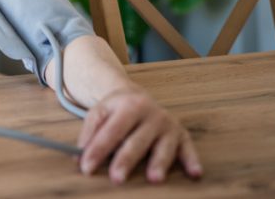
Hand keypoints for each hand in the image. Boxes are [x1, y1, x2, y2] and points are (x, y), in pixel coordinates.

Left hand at [77, 87, 202, 183]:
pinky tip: (195, 174)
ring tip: (154, 179)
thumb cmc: (115, 110)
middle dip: (126, 160)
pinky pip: (189, 149)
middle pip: (137, 141)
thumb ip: (89, 132)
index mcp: (128, 106)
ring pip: (163, 147)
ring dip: (159, 163)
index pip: (111, 131)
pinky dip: (193, 161)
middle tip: (117, 177)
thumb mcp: (99, 112)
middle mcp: (151, 114)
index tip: (86, 167)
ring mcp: (168, 125)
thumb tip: (79, 157)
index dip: (98, 149)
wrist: (136, 96)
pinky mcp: (182, 134)